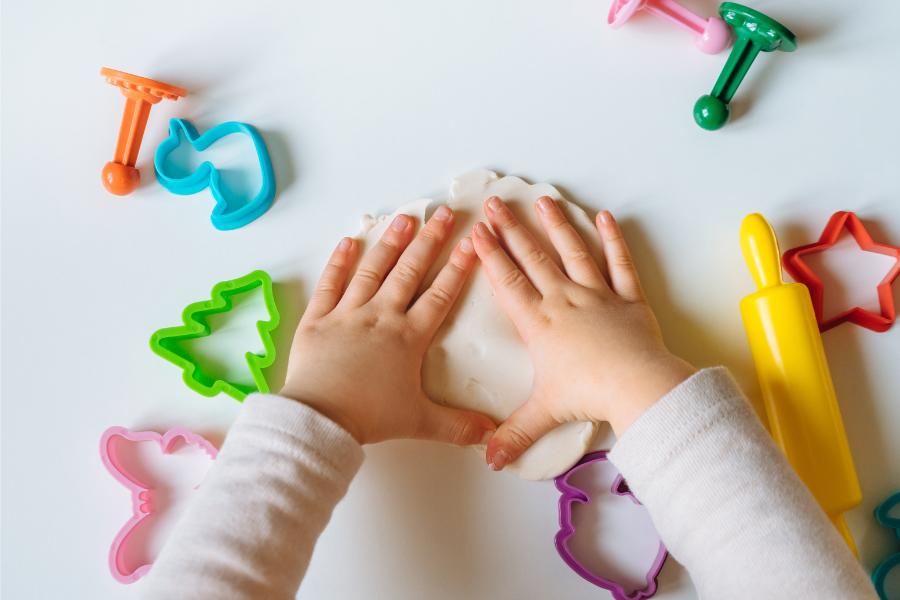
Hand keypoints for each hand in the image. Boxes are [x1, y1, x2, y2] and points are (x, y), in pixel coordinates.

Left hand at [281, 206, 495, 445]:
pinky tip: (349, 242)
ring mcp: (348, 313)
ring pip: (373, 270)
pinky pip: (330, 284)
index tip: (471, 242)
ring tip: (404, 218)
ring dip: (390, 243)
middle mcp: (381, 316)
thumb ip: (457, 426)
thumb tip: (490, 436)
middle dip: (430, 241)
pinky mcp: (318, 319)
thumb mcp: (419, 422)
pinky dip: (339, 262)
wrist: (321, 418)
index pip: (440, 295)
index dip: (458, 268)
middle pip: (410, 272)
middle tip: (444, 215)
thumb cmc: (369, 417)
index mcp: (408, 337)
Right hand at [471, 196, 694, 470]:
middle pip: (533, 258)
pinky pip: (619, 263)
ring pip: (572, 251)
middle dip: (512, 229)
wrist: (636, 386)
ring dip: (556, 225)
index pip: (507, 282)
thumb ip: (514, 432)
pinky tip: (605, 218)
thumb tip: (490, 459)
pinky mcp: (627, 298)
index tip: (478, 232)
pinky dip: (612, 240)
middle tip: (498, 203)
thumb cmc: (589, 395)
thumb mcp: (544, 412)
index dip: (491, 256)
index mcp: (539, 323)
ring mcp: (596, 294)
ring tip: (543, 200)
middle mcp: (563, 300)